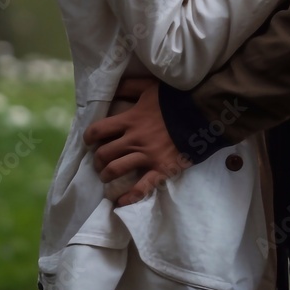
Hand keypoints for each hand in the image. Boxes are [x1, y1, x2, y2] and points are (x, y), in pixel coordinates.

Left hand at [83, 78, 191, 206]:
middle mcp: (134, 139)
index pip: (99, 130)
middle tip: (98, 161)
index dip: (89, 137)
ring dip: (106, 175)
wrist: (200, 113)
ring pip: (116, 170)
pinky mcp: (161, 168)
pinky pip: (142, 187)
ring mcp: (147, 156)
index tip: (89, 140)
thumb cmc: (174, 99)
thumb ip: (129, 86)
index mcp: (130, 119)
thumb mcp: (149, 87)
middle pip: (104, 153)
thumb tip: (112, 88)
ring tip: (106, 176)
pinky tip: (120, 202)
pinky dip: (129, 197)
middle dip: (97, 159)